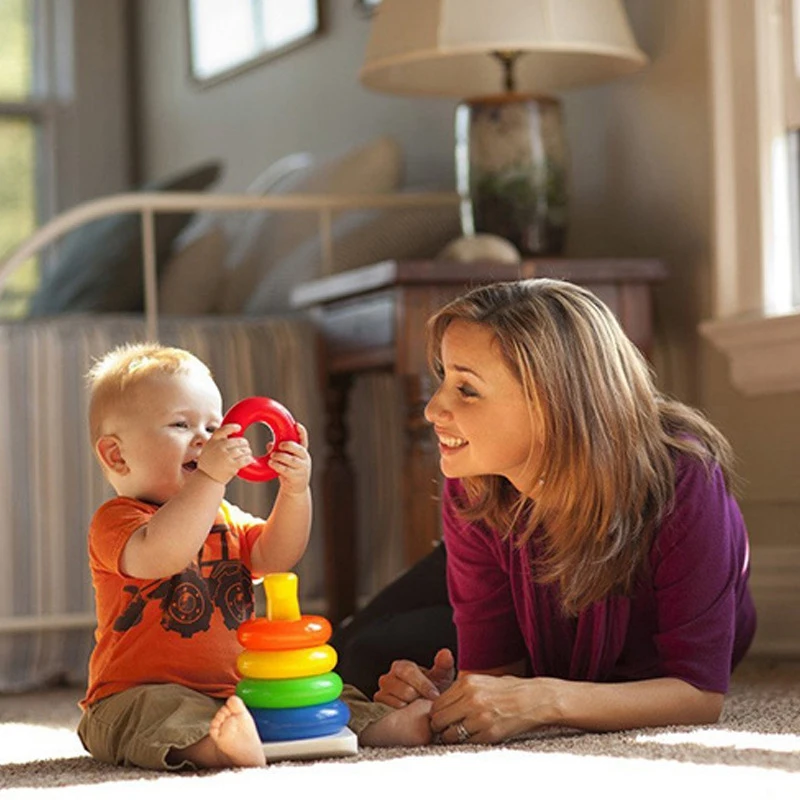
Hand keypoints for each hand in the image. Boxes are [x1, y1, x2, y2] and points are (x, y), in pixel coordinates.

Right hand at [197, 423, 254, 484]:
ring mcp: (225, 456)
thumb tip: (232, 434)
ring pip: (244, 450)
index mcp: (213, 441)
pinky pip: (245, 459)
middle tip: (245, 447)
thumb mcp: (208, 448)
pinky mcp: (231, 465)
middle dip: (245, 444)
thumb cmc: (209, 463)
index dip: (232, 427)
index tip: (238, 428)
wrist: (206, 478)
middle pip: (239, 441)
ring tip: (247, 454)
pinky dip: (249, 459)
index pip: (223, 430)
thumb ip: (218, 441)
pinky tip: (249, 459)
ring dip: (248, 452)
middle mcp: (219, 447)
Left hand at [269, 423, 310, 495]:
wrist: (296, 489)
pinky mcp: (295, 477)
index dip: (301, 432)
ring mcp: (301, 468)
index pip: (304, 440)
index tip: (297, 424)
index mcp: (302, 452)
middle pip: (299, 449)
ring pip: (292, 459)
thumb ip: (280, 451)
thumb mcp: (286, 460)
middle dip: (289, 445)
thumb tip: (269, 444)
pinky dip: (277, 465)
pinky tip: (271, 463)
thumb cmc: (290, 471)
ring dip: (280, 456)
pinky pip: (286, 470)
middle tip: (279, 445)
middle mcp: (304, 459)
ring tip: (272, 456)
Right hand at [373, 648, 454, 707]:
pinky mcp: (379, 709)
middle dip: (420, 697)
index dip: (424, 684)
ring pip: (399, 703)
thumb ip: (443, 664)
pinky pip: (393, 713)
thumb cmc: (431, 691)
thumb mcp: (441, 677)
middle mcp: (388, 678)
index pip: (409, 671)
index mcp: (401, 667)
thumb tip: (445, 654)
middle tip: (428, 702)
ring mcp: (382, 694)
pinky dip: (404, 715)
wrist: (423, 710)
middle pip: (405, 689)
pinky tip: (410, 713)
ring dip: (413, 707)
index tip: (435, 694)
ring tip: (418, 706)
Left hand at [430, 673, 555, 743]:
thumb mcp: (482, 680)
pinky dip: (466, 741)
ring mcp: (480, 717)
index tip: (441, 716)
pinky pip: (466, 742)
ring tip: (459, 733)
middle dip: (439, 726)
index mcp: (467, 683)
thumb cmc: (510, 689)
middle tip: (445, 728)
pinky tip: (474, 735)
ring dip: (451, 736)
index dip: (436, 713)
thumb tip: (442, 703)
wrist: (535, 699)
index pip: (437, 703)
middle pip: (438, 719)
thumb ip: (462, 690)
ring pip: (450, 734)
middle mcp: (471, 699)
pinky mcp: (489, 733)